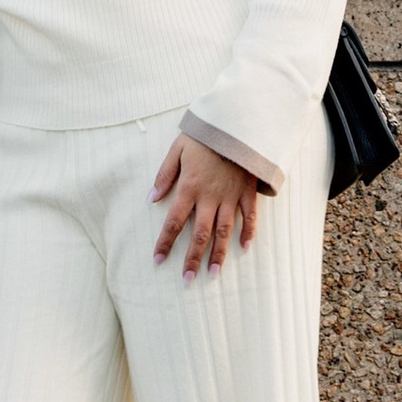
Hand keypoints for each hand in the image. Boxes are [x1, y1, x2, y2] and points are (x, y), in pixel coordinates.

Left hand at [152, 135, 259, 277]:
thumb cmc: (205, 134)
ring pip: (224, 231)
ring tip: (214, 273)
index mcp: (190, 187)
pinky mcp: (247, 191)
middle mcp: (210, 197)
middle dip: (193, 258)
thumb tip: (151, 198)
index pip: (174, 221)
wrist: (236, 122)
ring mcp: (231, 196)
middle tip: (188, 279)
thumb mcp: (177, 148)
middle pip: (200, 234)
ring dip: (219, 254)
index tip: (158, 260)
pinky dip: (248, 232)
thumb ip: (164, 174)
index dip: (165, 242)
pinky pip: (249, 216)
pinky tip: (244, 247)